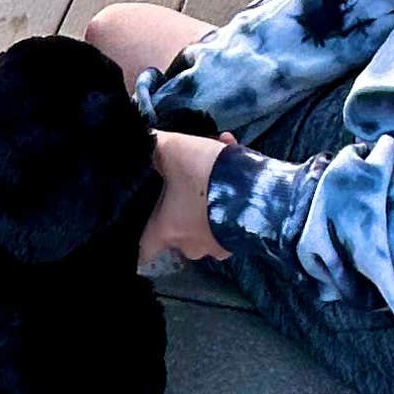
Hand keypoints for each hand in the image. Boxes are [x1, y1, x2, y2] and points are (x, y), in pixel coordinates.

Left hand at [140, 131, 226, 268]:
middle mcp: (190, 245)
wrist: (255, 189)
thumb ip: (153, 145)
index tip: (140, 222)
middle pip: (174, 233)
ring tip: (215, 166)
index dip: (138, 237)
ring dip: (207, 198)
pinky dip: (227, 199)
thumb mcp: (173, 149)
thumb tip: (141, 142)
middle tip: (185, 179)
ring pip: (203, 222)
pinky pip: (226, 219)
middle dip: (179, 207)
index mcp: (166, 231)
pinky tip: (234, 168)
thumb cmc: (205, 176)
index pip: (142, 251)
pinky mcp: (238, 240)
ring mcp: (216, 246)